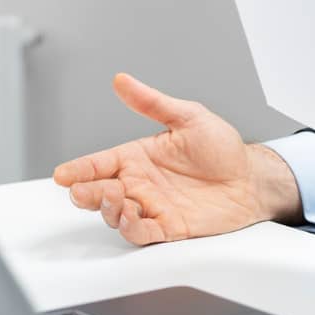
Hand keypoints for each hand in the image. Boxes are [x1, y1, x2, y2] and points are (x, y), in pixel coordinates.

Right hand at [52, 73, 301, 245]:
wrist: (252, 178)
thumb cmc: (223, 148)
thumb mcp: (189, 117)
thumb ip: (153, 102)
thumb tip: (123, 80)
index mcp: (138, 157)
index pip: (100, 163)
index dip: (79, 169)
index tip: (62, 174)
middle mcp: (140, 184)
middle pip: (101, 192)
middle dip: (87, 193)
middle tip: (81, 191)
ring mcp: (153, 207)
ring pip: (116, 215)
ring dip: (108, 210)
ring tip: (114, 199)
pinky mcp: (170, 228)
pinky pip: (143, 233)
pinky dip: (132, 229)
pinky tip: (130, 218)